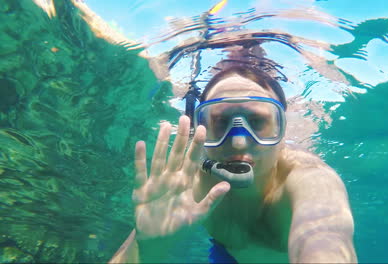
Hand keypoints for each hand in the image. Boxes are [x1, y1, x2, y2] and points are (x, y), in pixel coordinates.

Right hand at [132, 115, 229, 239]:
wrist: (158, 240)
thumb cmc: (179, 225)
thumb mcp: (198, 215)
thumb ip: (211, 200)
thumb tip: (227, 185)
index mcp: (185, 182)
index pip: (193, 159)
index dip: (197, 145)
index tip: (203, 128)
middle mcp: (171, 178)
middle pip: (177, 153)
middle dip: (181, 137)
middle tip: (184, 118)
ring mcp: (156, 182)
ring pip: (159, 158)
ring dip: (161, 143)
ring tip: (164, 126)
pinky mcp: (141, 189)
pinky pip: (140, 172)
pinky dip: (139, 159)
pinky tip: (140, 144)